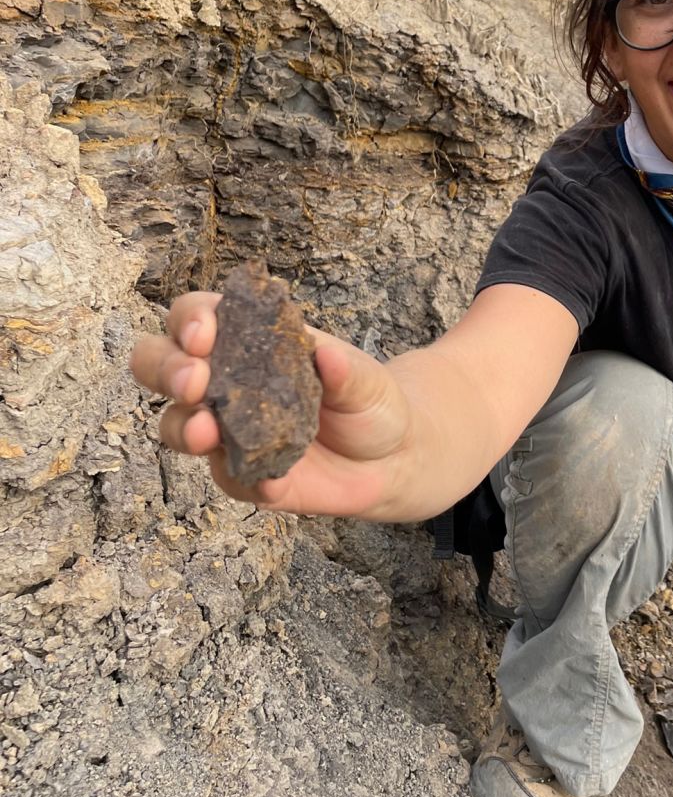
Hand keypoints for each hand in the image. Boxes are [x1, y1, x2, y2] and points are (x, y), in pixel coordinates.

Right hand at [129, 289, 413, 516]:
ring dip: (182, 426)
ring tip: (205, 430)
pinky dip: (242, 478)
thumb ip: (345, 369)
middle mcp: (224, 382)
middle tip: (194, 380)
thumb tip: (327, 355)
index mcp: (247, 340)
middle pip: (158, 364)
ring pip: (173, 425)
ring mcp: (225, 431)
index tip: (204, 333)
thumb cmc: (368, 400)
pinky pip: (226, 479)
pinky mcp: (242, 475)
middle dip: (164, 368)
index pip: (195, 316)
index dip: (189, 319)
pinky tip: (269, 480)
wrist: (390, 459)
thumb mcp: (367, 378)